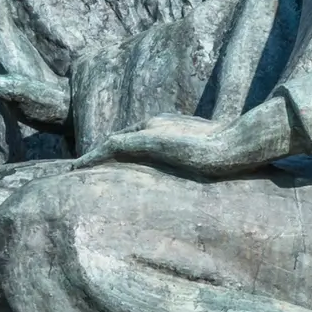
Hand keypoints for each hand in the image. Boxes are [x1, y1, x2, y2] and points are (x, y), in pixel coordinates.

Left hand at [92, 98, 302, 178]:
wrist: (239, 144)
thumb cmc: (234, 155)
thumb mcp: (214, 161)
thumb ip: (203, 167)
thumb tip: (206, 189)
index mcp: (171, 126)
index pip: (138, 138)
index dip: (120, 153)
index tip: (106, 169)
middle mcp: (156, 122)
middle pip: (120, 139)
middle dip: (100, 154)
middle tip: (81, 170)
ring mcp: (151, 129)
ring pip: (110, 143)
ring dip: (91, 158)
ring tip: (72, 172)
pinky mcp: (147, 140)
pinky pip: (110, 147)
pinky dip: (92, 158)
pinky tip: (76, 170)